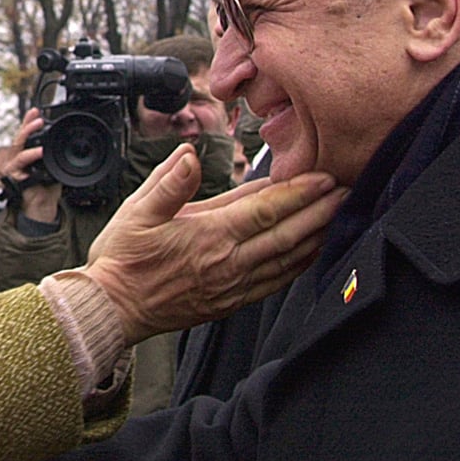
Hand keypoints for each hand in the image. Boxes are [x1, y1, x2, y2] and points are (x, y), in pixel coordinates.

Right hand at [1, 107, 59, 222]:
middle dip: (27, 124)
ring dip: (28, 133)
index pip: (26, 136)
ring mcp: (13, 167)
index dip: (29, 122)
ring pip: (18, 146)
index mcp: (26, 156)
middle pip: (20, 137)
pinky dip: (31, 155)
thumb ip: (52, 157)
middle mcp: (17, 159)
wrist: (41, 209)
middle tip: (37, 115)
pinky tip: (40, 151)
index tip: (36, 111)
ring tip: (38, 124)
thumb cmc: (47, 191)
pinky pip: (21, 162)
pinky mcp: (13, 176)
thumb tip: (62, 145)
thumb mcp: (53, 169)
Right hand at [84, 144, 345, 345]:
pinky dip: (298, 266)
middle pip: (287, 235)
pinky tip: (310, 253)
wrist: (111, 308)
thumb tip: (190, 153)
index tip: (325, 176)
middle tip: (347, 190)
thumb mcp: (137, 211)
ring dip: (316, 237)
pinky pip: (274, 283)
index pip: (265, 211)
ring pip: (286, 261)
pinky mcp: (229, 303)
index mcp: (208, 236)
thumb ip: (169, 182)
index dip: (298, 193)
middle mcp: (227, 263)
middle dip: (320, 211)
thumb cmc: (122, 257)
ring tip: (339, 216)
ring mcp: (231, 286)